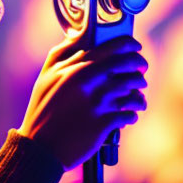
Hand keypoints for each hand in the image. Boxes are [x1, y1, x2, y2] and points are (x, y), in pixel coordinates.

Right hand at [18, 32, 147, 169]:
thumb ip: (63, 52)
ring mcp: (98, 103)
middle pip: (129, 66)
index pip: (114, 47)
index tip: (137, 47)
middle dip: (140, 66)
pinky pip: (130, 114)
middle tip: (142, 71)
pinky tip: (129, 116)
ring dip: (139, 94)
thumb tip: (79, 35)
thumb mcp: (46, 75)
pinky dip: (133, 114)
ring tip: (138, 98)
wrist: (40, 148)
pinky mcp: (104, 124)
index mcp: (78, 67)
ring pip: (133, 91)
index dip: (131, 44)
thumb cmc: (41, 109)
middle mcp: (90, 82)